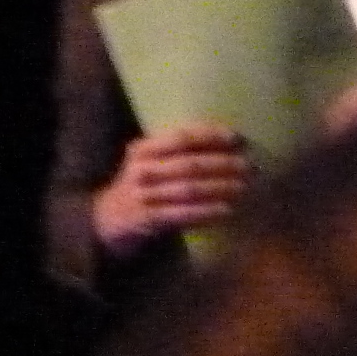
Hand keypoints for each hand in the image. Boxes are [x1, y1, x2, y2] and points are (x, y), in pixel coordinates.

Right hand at [92, 122, 251, 257]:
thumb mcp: (146, 163)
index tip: (238, 138)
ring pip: (189, 189)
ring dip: (220, 188)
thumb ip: (173, 153)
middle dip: (222, 164)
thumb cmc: (139, 186)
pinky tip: (227, 210)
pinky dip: (207, 212)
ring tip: (244, 187)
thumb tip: (222, 144)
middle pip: (188, 164)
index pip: (180, 138)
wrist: (107, 218)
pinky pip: (183, 214)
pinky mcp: (148, 219)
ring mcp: (144, 195)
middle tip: (249, 166)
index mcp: (142, 149)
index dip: (210, 136)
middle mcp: (142, 169)